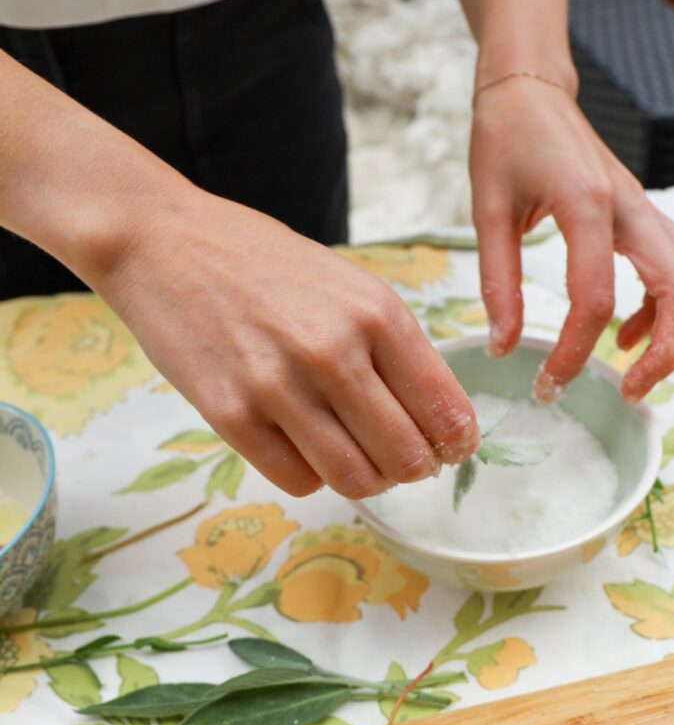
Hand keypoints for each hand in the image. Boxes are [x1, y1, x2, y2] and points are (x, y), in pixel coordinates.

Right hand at [90, 185, 478, 496]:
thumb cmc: (263, 262)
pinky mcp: (231, 415)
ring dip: (367, 480)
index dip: (456, 442)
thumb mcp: (348, 284)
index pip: (444, 409)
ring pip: (356, 480)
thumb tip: (435, 418)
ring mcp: (279, 386)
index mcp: (377, 312)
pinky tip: (305, 445)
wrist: (167, 243)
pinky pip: (299, 481)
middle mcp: (334, 351)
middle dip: (415, 467)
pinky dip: (313, 474)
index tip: (451, 449)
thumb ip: (392, 345)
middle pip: (406, 456)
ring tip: (357, 457)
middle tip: (404, 460)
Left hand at [469, 77, 673, 401]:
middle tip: (626, 392)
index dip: (575, 351)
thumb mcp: (486, 210)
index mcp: (586, 204)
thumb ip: (497, 281)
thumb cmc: (504, 141)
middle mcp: (631, 206)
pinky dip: (670, 305)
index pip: (595, 297)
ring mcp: (644, 207)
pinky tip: (628, 328)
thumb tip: (505, 346)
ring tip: (634, 368)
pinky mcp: (643, 212)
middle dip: (665, 352)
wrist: (530, 91)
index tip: (548, 382)